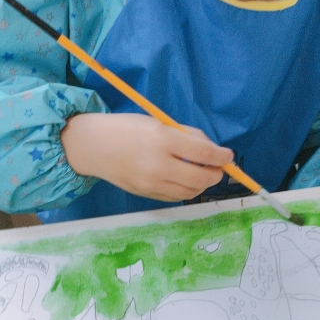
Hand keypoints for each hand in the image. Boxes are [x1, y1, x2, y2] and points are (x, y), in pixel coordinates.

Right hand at [61, 113, 233, 201]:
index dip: (222, 156)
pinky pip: (176, 196)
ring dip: (203, 184)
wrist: (92, 146)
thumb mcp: (157, 122)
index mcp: (163, 139)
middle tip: (218, 168)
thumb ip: (185, 135)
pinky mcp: (146, 194)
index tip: (228, 155)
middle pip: (201, 177)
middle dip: (216, 174)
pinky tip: (186, 181)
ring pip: (190, 191)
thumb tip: (211, 150)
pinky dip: (187, 190)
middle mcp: (159, 164)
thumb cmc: (126, 128)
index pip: (204, 153)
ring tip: (203, 174)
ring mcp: (152, 183)